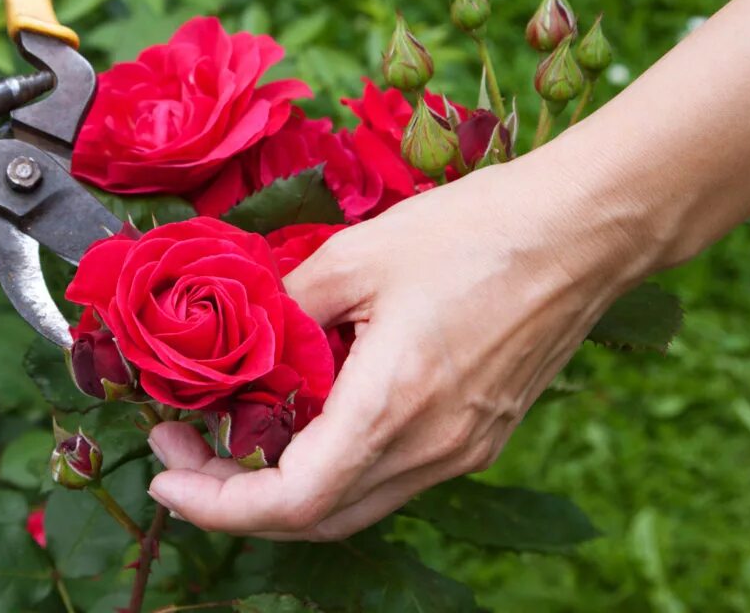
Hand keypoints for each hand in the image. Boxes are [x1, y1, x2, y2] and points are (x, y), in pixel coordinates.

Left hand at [145, 157, 652, 539]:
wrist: (583, 230)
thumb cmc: (476, 230)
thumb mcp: (357, 254)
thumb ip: (286, 305)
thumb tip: (239, 335)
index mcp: (394, 404)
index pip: (291, 501)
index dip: (216, 504)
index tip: (166, 474)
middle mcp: (431, 447)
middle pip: (316, 519)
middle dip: (234, 500)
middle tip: (183, 451)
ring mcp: (461, 449)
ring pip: (353, 504)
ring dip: (282, 488)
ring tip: (230, 438)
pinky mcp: (478, 436)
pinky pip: (389, 476)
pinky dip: (332, 466)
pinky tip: (303, 420)